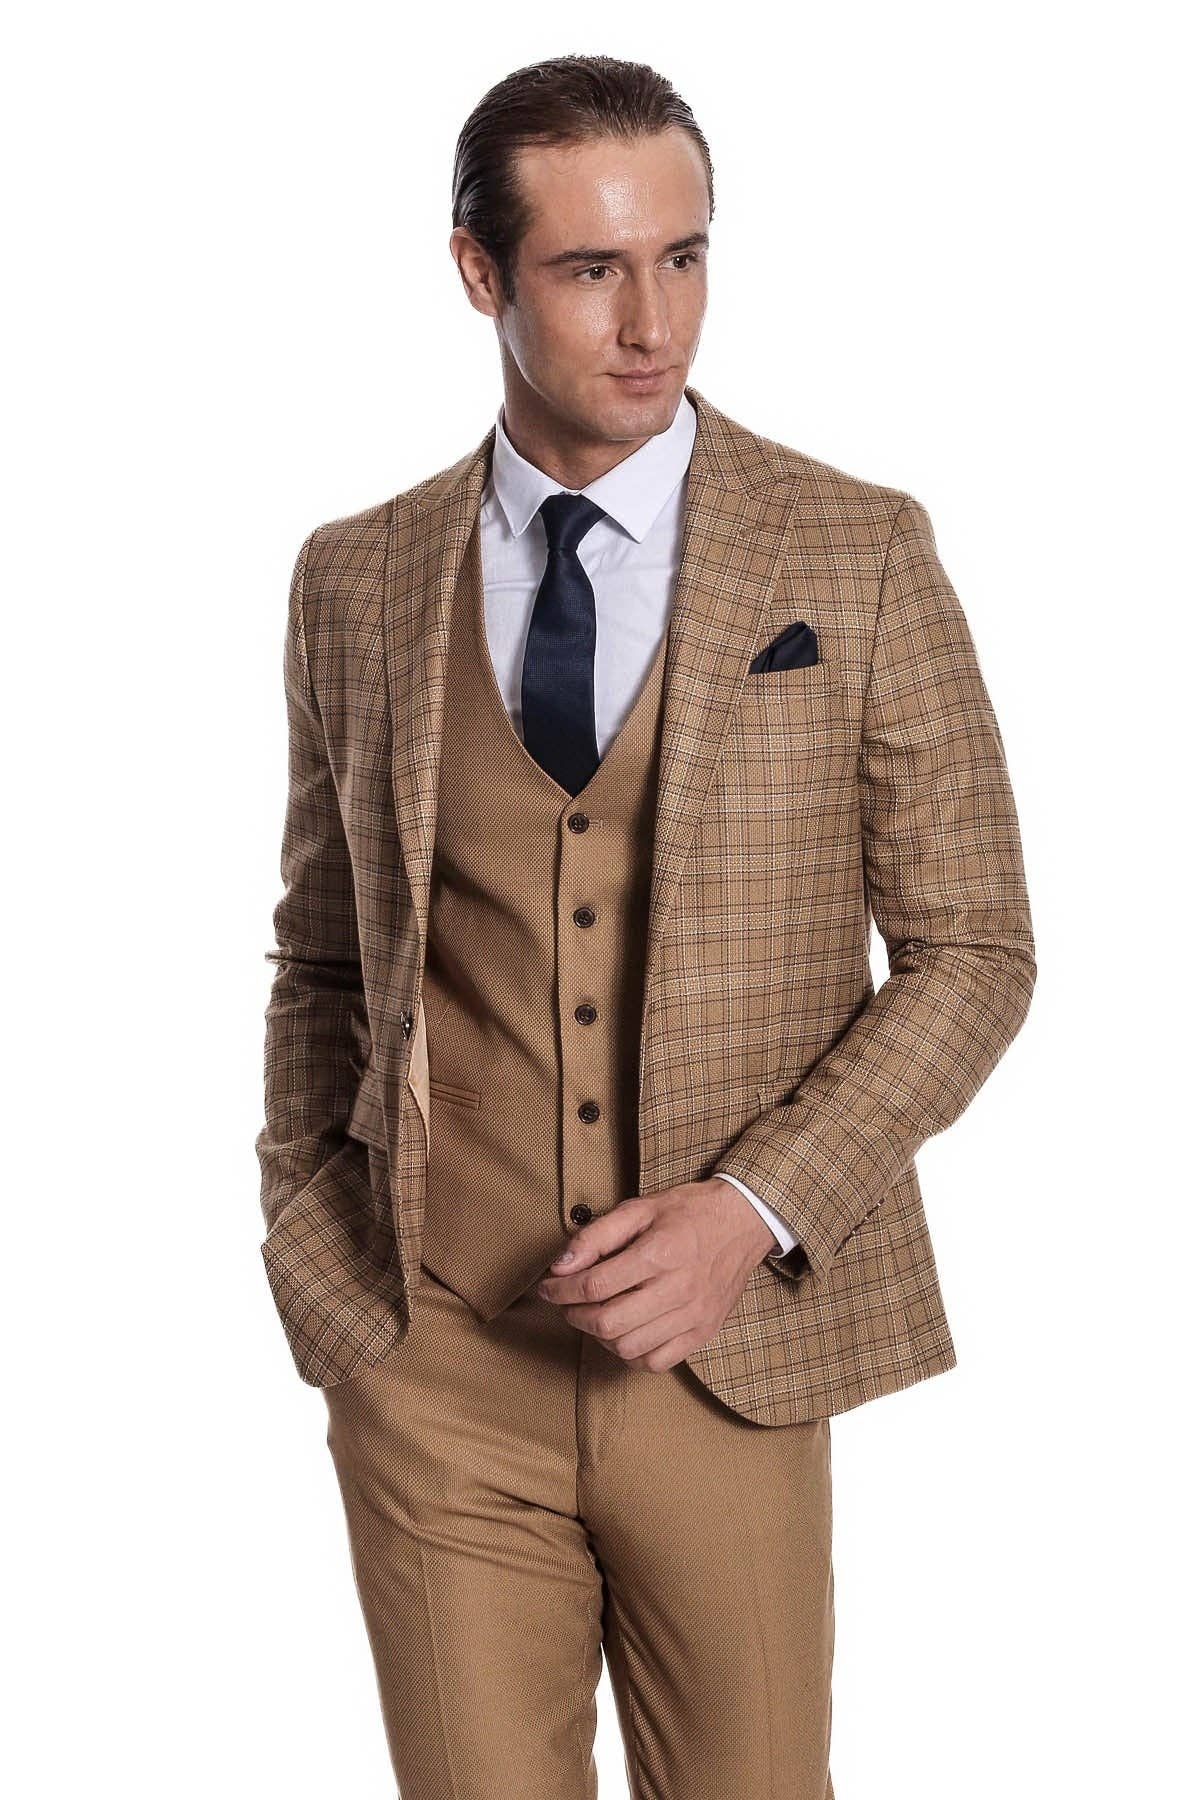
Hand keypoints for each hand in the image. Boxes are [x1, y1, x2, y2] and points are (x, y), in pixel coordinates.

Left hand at [534, 1178, 777, 1371]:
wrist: (743, 1221)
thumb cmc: (688, 1212)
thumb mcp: (639, 1208)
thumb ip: (596, 1236)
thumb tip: (561, 1265)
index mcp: (659, 1253)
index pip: (595, 1285)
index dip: (561, 1290)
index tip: (547, 1288)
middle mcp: (678, 1289)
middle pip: (608, 1323)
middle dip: (575, 1316)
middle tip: (567, 1304)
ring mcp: (693, 1315)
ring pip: (629, 1348)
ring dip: (600, 1337)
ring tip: (595, 1316)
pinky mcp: (703, 1331)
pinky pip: (657, 1362)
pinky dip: (632, 1355)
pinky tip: (626, 1333)